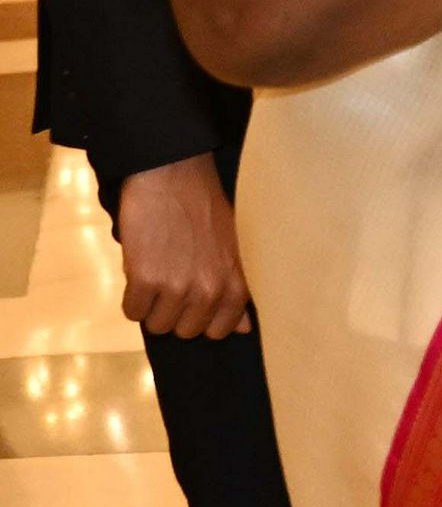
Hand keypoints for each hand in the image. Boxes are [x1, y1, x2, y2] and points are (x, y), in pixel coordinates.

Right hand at [112, 156, 248, 338]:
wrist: (172, 176)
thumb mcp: (236, 249)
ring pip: (158, 325)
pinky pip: (133, 312)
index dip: (201, 315)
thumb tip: (244, 329)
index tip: (193, 298)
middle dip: (175, 312)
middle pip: (186, 331)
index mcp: (237, 287)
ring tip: (154, 278)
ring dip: (152, 307)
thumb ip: (238, 289)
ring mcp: (178, 287)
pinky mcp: (145, 279)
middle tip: (170, 283)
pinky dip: (132, 300)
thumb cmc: (205, 209)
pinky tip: (138, 275)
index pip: (218, 331)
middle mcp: (211, 292)